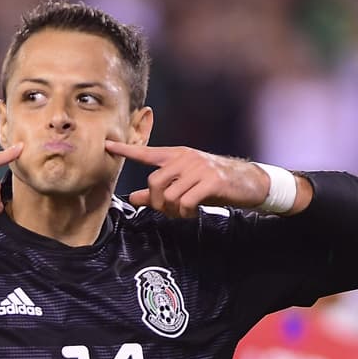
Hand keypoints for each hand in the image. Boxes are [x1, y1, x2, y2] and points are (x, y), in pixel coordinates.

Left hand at [104, 141, 270, 218]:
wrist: (250, 182)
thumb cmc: (215, 184)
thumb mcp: (186, 186)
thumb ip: (159, 192)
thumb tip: (133, 198)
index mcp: (177, 156)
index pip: (147, 152)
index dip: (126, 150)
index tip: (107, 146)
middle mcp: (186, 158)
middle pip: (154, 182)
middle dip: (157, 202)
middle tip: (169, 211)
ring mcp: (199, 168)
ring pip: (169, 195)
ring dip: (173, 210)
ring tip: (183, 212)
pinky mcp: (211, 181)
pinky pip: (186, 202)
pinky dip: (185, 213)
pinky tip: (192, 213)